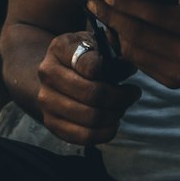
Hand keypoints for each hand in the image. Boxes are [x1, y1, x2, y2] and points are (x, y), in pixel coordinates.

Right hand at [37, 31, 139, 145]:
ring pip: (90, 117)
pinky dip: (105, 133)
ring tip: (123, 107)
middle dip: (120, 97)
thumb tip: (127, 68)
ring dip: (114, 115)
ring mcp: (46, 100)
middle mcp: (47, 73)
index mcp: (60, 48)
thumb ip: (114, 51)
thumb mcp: (98, 43)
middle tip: (133, 93)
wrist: (58, 71)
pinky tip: (113, 123)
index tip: (129, 72)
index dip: (114, 70)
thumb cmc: (85, 56)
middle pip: (92, 93)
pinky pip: (83, 136)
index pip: (89, 65)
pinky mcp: (51, 123)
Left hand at [89, 0, 179, 88]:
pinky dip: (127, 47)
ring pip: (134, 53)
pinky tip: (120, 32)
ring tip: (104, 15)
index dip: (126, 2)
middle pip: (139, 36)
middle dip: (112, 18)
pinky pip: (140, 63)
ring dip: (115, 34)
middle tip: (93, 2)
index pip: (155, 15)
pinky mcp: (175, 82)